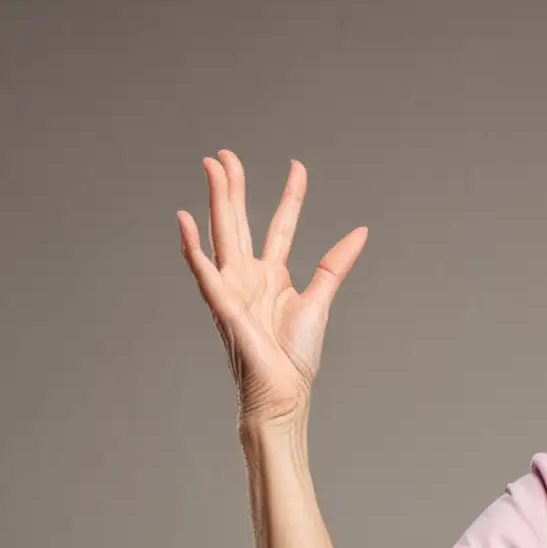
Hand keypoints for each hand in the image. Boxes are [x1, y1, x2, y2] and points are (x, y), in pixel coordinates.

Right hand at [176, 150, 367, 425]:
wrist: (284, 394)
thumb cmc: (295, 357)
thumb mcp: (320, 299)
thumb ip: (336, 264)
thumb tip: (361, 231)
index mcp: (273, 275)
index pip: (281, 224)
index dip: (291, 195)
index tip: (298, 165)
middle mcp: (249, 276)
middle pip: (240, 220)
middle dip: (234, 186)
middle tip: (225, 153)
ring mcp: (234, 288)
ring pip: (222, 234)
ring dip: (216, 200)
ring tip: (211, 167)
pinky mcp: (224, 306)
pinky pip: (205, 272)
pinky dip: (193, 248)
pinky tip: (184, 220)